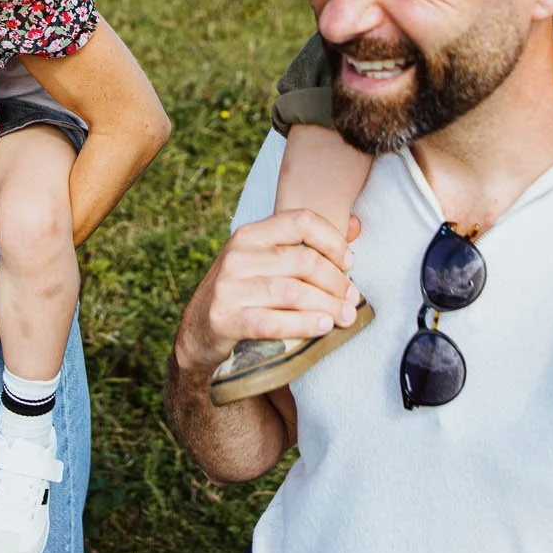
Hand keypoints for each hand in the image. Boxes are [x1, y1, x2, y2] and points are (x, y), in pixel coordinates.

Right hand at [174, 210, 361, 372]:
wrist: (197, 331)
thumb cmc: (244, 293)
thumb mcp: (262, 262)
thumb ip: (301, 247)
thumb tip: (356, 227)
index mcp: (250, 235)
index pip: (301, 221)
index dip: (333, 240)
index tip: (350, 262)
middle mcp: (237, 256)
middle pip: (303, 261)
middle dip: (336, 281)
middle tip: (352, 298)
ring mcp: (229, 287)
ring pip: (293, 292)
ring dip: (327, 305)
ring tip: (345, 316)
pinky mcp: (225, 319)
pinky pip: (273, 322)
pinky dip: (304, 325)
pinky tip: (323, 327)